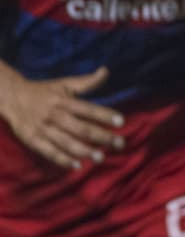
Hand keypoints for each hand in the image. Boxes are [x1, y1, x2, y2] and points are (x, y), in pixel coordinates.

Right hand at [0, 67, 123, 168]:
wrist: (12, 97)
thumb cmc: (44, 91)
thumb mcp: (64, 83)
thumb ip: (86, 81)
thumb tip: (106, 71)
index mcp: (64, 101)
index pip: (88, 109)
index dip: (105, 115)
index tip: (121, 121)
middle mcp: (54, 115)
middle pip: (80, 128)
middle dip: (101, 137)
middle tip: (119, 143)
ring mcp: (43, 129)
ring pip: (66, 142)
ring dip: (84, 151)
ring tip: (100, 157)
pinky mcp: (32, 139)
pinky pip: (48, 151)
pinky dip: (62, 159)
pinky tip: (77, 166)